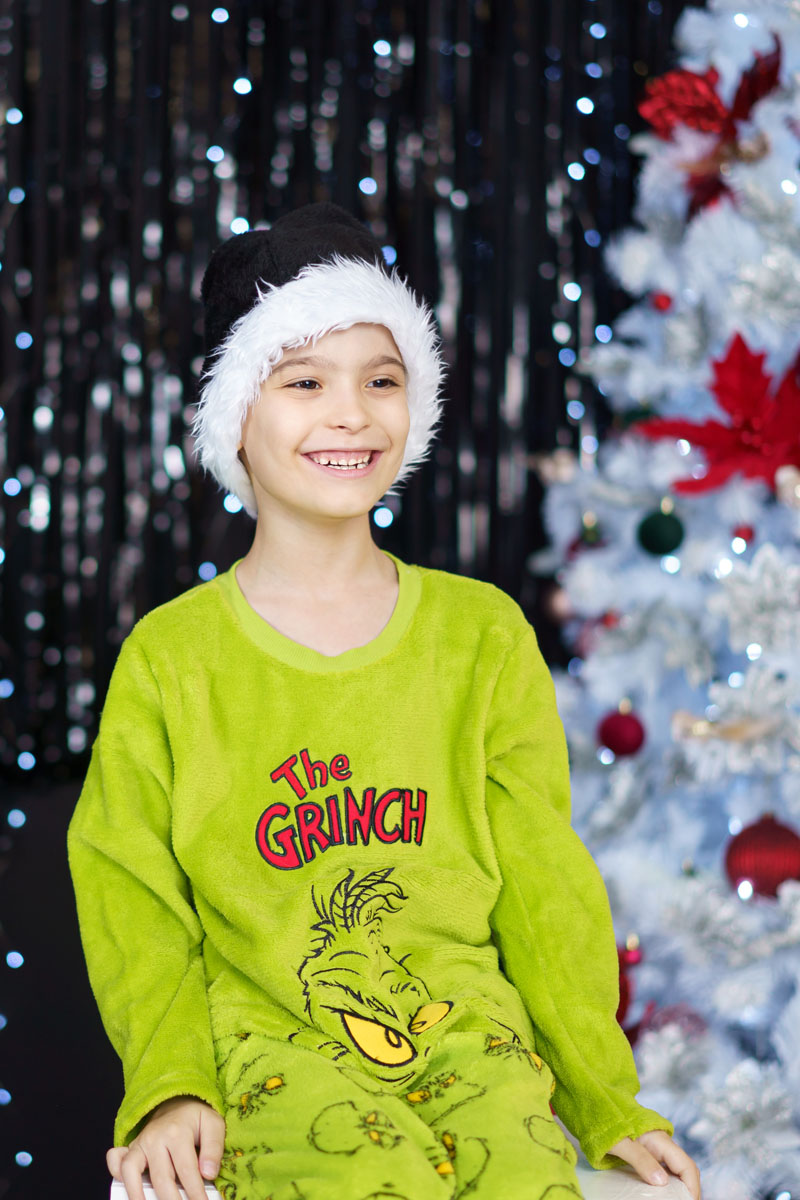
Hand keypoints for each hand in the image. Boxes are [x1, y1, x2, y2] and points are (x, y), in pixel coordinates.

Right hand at [107, 1096, 225, 1199]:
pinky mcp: (131, 1147)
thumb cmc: (196, 1118)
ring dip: (137, 1194)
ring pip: (131, 1171)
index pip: (186, 1170)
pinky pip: (116, 1160)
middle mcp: (155, 1138)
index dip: (195, 1192)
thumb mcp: (213, 1124)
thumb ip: (214, 1148)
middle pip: (161, 1178)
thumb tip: (208, 1173)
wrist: (177, 1102)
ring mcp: (140, 1143)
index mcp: (178, 1133)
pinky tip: (127, 1188)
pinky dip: (116, 1174)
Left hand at [608, 1130, 700, 1198]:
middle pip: (686, 1169)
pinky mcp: (649, 1152)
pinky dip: (670, 1183)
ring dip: (681, 1187)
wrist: (597, 1108)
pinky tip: (664, 1193)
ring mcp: (657, 1148)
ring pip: (678, 1170)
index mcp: (660, 1140)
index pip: (687, 1166)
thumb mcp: (621, 1143)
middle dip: (690, 1189)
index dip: (692, 1187)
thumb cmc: (606, 1123)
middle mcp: (663, 1144)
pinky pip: (666, 1170)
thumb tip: (662, 1182)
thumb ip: (641, 1160)